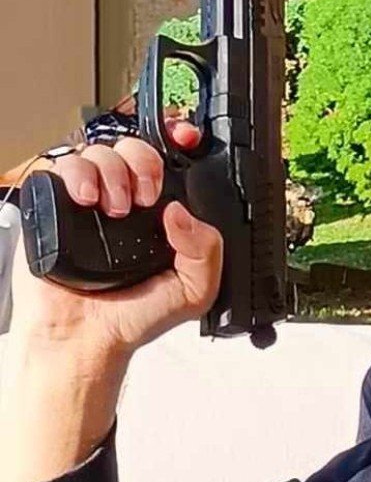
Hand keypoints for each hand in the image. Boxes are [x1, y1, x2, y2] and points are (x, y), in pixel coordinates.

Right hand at [8, 119, 221, 359]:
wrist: (85, 339)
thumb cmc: (134, 316)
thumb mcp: (195, 289)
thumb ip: (206, 250)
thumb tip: (182, 212)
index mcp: (161, 215)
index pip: (170, 163)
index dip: (177, 143)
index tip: (186, 142)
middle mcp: (125, 201)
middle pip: (134, 147)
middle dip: (145, 160)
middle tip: (147, 193)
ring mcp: (88, 202)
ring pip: (98, 151)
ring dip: (113, 170)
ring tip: (116, 208)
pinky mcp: (53, 207)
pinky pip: (58, 168)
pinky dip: (75, 173)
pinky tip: (87, 199)